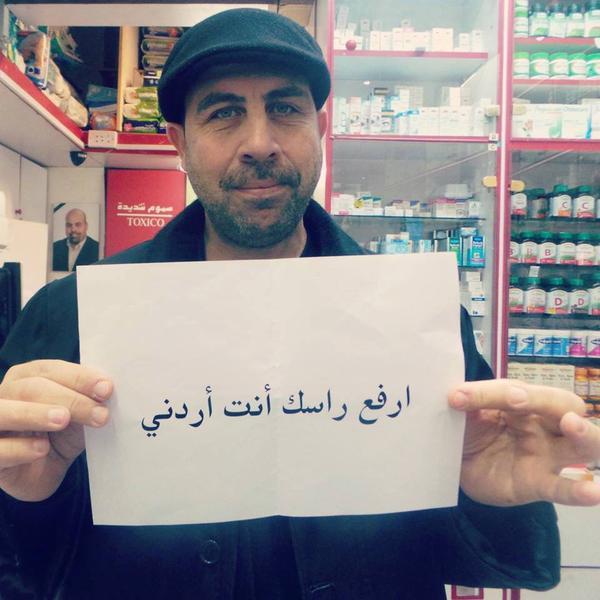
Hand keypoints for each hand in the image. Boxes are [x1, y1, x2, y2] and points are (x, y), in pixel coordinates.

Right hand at [0, 360, 111, 501]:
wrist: (42, 472)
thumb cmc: (59, 434)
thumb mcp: (78, 415)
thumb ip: (89, 400)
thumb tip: (108, 389)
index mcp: (28, 377)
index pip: (52, 370)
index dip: (80, 378)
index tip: (106, 389)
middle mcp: (5, 395)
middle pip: (32, 388)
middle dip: (69, 399)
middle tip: (98, 414)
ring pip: (4, 412)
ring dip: (35, 414)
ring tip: (63, 420)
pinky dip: (19, 448)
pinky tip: (42, 448)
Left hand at [448, 379, 599, 506]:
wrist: (462, 468)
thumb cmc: (473, 431)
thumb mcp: (467, 414)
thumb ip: (467, 403)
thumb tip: (454, 394)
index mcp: (525, 400)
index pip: (516, 390)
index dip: (487, 393)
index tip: (456, 397)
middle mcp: (543, 424)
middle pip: (562, 405)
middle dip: (544, 399)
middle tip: (517, 399)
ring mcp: (546, 455)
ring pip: (581, 445)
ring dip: (584, 434)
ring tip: (573, 426)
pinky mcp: (539, 484)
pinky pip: (563, 488)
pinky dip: (579, 491)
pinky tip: (594, 492)